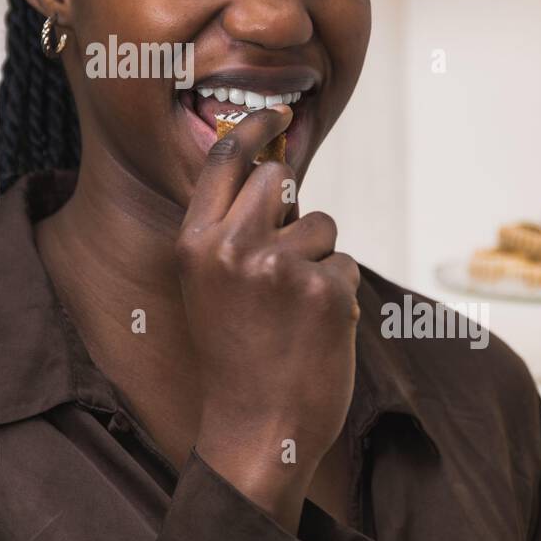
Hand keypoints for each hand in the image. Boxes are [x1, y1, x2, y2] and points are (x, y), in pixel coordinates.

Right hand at [175, 104, 359, 528]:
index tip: (279, 110)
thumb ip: (228, 232)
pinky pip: (344, 266)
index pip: (225, 160)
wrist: (254, 429)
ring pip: (321, 226)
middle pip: (279, 180)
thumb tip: (273, 176)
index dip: (255, 127)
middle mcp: (233, 247)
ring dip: (319, 261)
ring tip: (293, 312)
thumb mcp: (209, 286)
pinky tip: (314, 332)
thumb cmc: (235, 356)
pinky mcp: (326, 291)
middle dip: (291, 209)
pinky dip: (338, 296)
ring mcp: (281, 267)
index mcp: (196, 244)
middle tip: (286, 255)